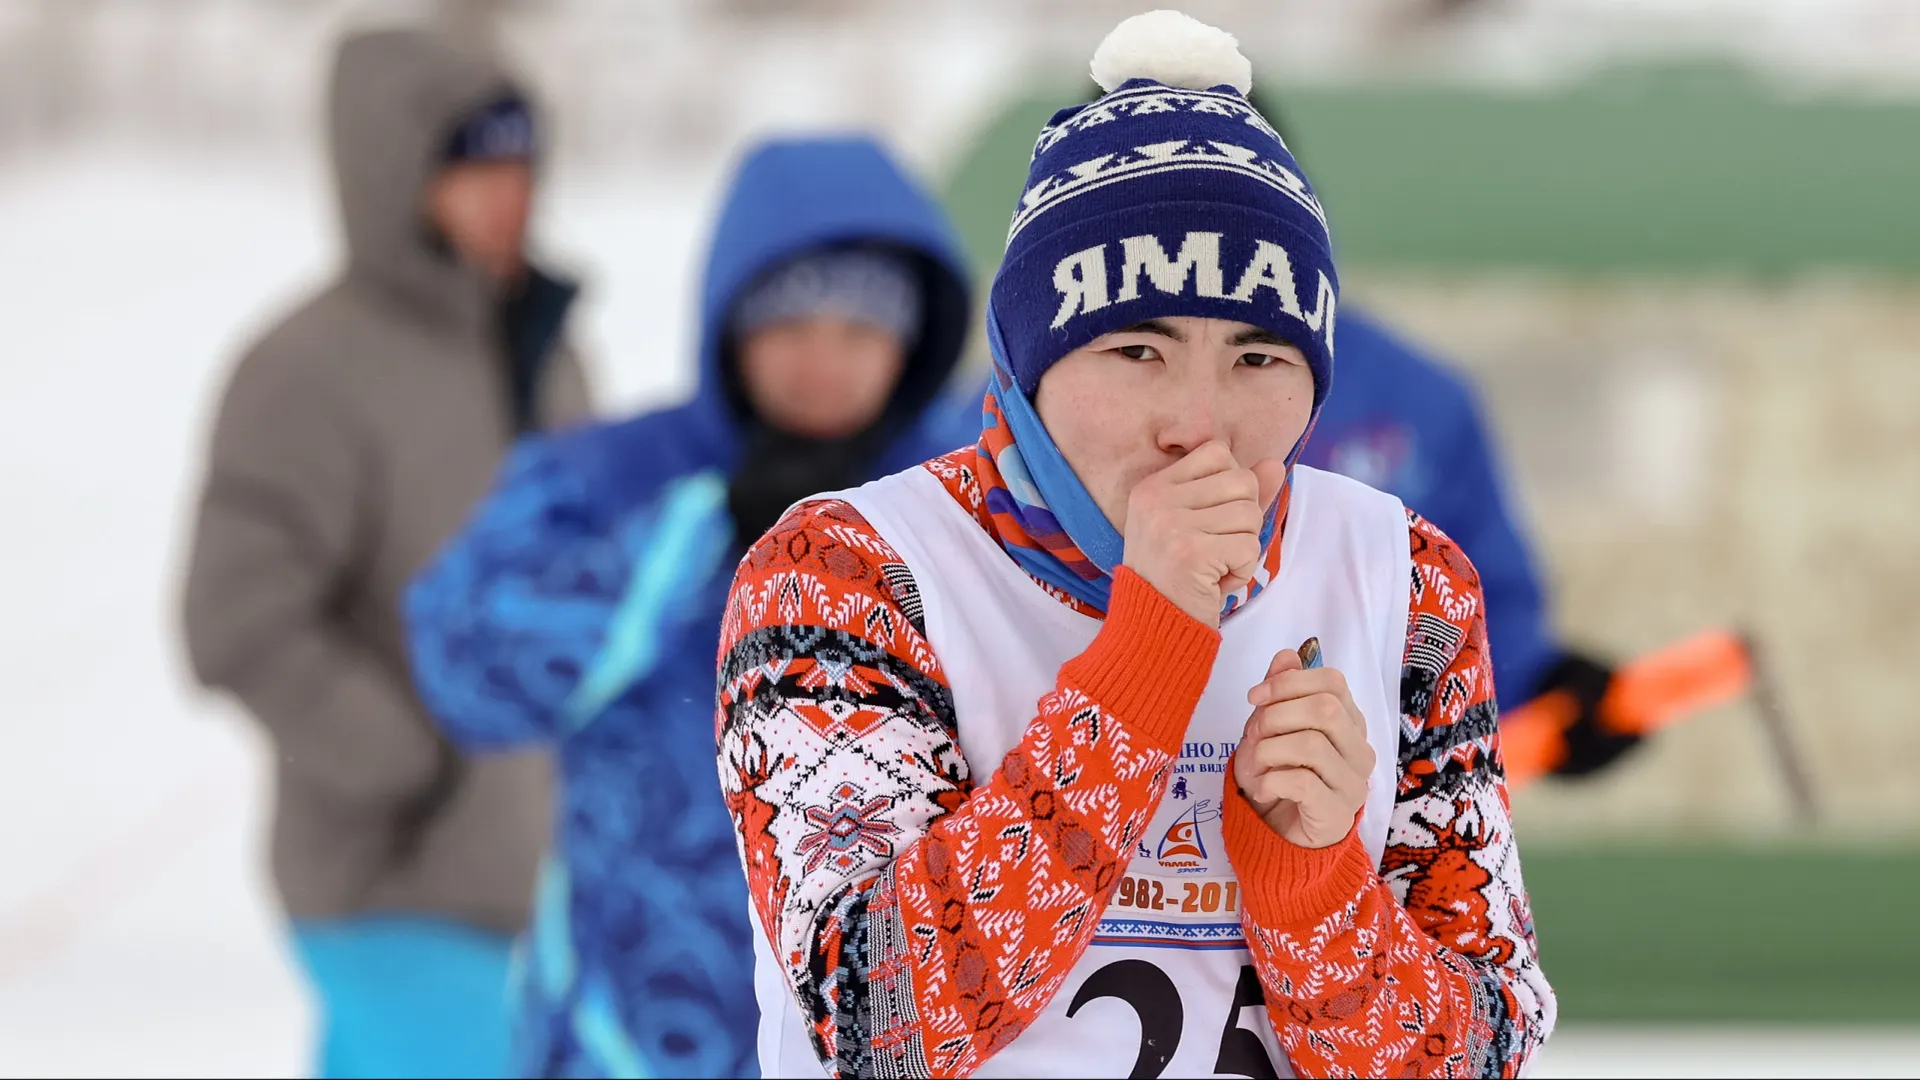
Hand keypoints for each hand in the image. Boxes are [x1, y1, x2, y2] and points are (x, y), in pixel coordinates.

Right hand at [1120, 441, 1288, 626]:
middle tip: (1216, 549)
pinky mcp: (1189, 552)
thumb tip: (1275, 464)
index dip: (1231, 486)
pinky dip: (1243, 571)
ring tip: (1215, 567)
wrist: (1152, 629)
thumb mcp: (1201, 525)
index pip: (1217, 451)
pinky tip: (1217, 582)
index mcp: (1153, 486)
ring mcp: (1170, 524)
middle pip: (1242, 481)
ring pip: (1250, 514)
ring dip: (1245, 547)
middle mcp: (1156, 499)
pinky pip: (1250, 547)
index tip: (1210, 520)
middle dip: (1244, 520)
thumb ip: (1236, 492)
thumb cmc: (1179, 577)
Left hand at [1232, 647, 1374, 847]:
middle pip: (1325, 709)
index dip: (1288, 682)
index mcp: (1349, 722)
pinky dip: (1270, 781)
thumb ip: (1281, 693)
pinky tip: (1262, 790)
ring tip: (1255, 766)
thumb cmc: (1280, 776)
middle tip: (1252, 736)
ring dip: (1268, 752)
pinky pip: (1302, 782)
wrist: (1283, 836)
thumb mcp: (1271, 729)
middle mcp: (1359, 750)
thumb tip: (1287, 654)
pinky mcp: (1337, 814)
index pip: (1333, 682)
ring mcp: (1353, 783)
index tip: (1254, 697)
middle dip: (1275, 717)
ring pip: (1311, 745)